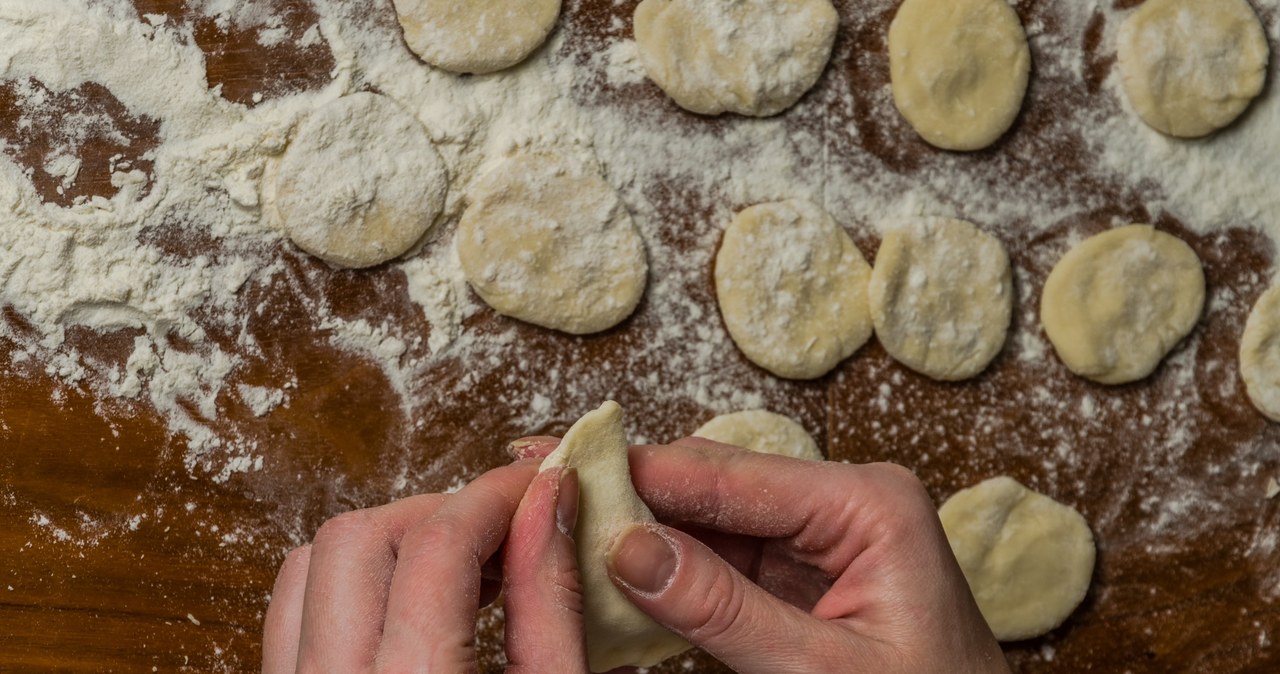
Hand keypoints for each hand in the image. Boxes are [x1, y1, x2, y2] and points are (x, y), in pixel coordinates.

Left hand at [261, 458, 590, 673]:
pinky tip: (417, 606)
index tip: (538, 483)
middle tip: (506, 531)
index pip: (435, 547)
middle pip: (357, 541)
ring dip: (390, 545)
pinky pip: (294, 614)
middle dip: (439, 514)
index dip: (495, 496)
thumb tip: (549, 501)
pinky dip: (354, 585)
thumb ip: (553, 604)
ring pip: (310, 566)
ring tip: (464, 571)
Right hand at [515, 436, 1007, 672]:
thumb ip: (724, 610)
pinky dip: (666, 573)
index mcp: (867, 504)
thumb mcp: (823, 669)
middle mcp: (842, 505)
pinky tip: (609, 569)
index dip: (640, 474)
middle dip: (629, 495)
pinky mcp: (801, 578)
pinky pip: (719, 563)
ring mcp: (819, 541)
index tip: (565, 469)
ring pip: (706, 522)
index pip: (729, 476)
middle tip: (542, 483)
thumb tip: (628, 549)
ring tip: (560, 522)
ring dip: (638, 532)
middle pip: (710, 486)